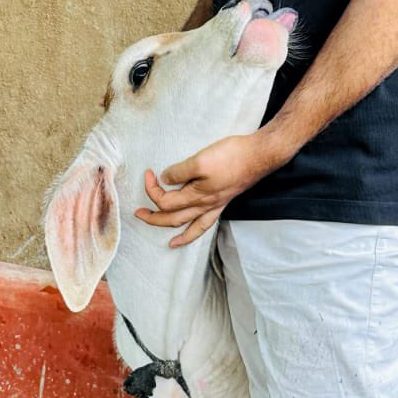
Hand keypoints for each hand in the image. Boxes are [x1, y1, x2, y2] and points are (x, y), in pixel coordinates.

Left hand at [136, 132, 282, 247]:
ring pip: (191, 227)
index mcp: (196, 196)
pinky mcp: (223, 201)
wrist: (259, 156)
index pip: (166, 200)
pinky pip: (206, 223)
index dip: (152, 189)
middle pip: (173, 219)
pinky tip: (193, 230)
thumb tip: (165, 179)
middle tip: (138, 213)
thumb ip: (180, 172)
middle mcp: (205, 205)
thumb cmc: (232, 156)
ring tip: (167, 241)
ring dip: (175, 233)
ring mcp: (215, 205)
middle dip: (153, 218)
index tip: (149, 174)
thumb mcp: (200, 160)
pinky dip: (196, 231)